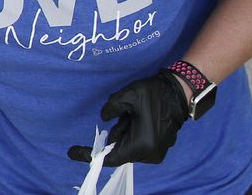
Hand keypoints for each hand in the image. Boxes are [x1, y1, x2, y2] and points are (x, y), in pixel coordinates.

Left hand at [67, 70, 188, 165]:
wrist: (180, 93)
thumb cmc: (154, 94)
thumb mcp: (126, 96)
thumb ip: (110, 108)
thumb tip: (104, 119)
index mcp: (141, 144)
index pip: (110, 157)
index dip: (89, 155)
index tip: (71, 152)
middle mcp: (149, 154)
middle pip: (118, 150)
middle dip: (115, 133)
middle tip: (124, 115)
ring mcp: (155, 153)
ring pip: (126, 146)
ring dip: (123, 131)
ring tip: (133, 114)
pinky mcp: (158, 149)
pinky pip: (135, 144)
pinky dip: (130, 133)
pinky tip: (137, 118)